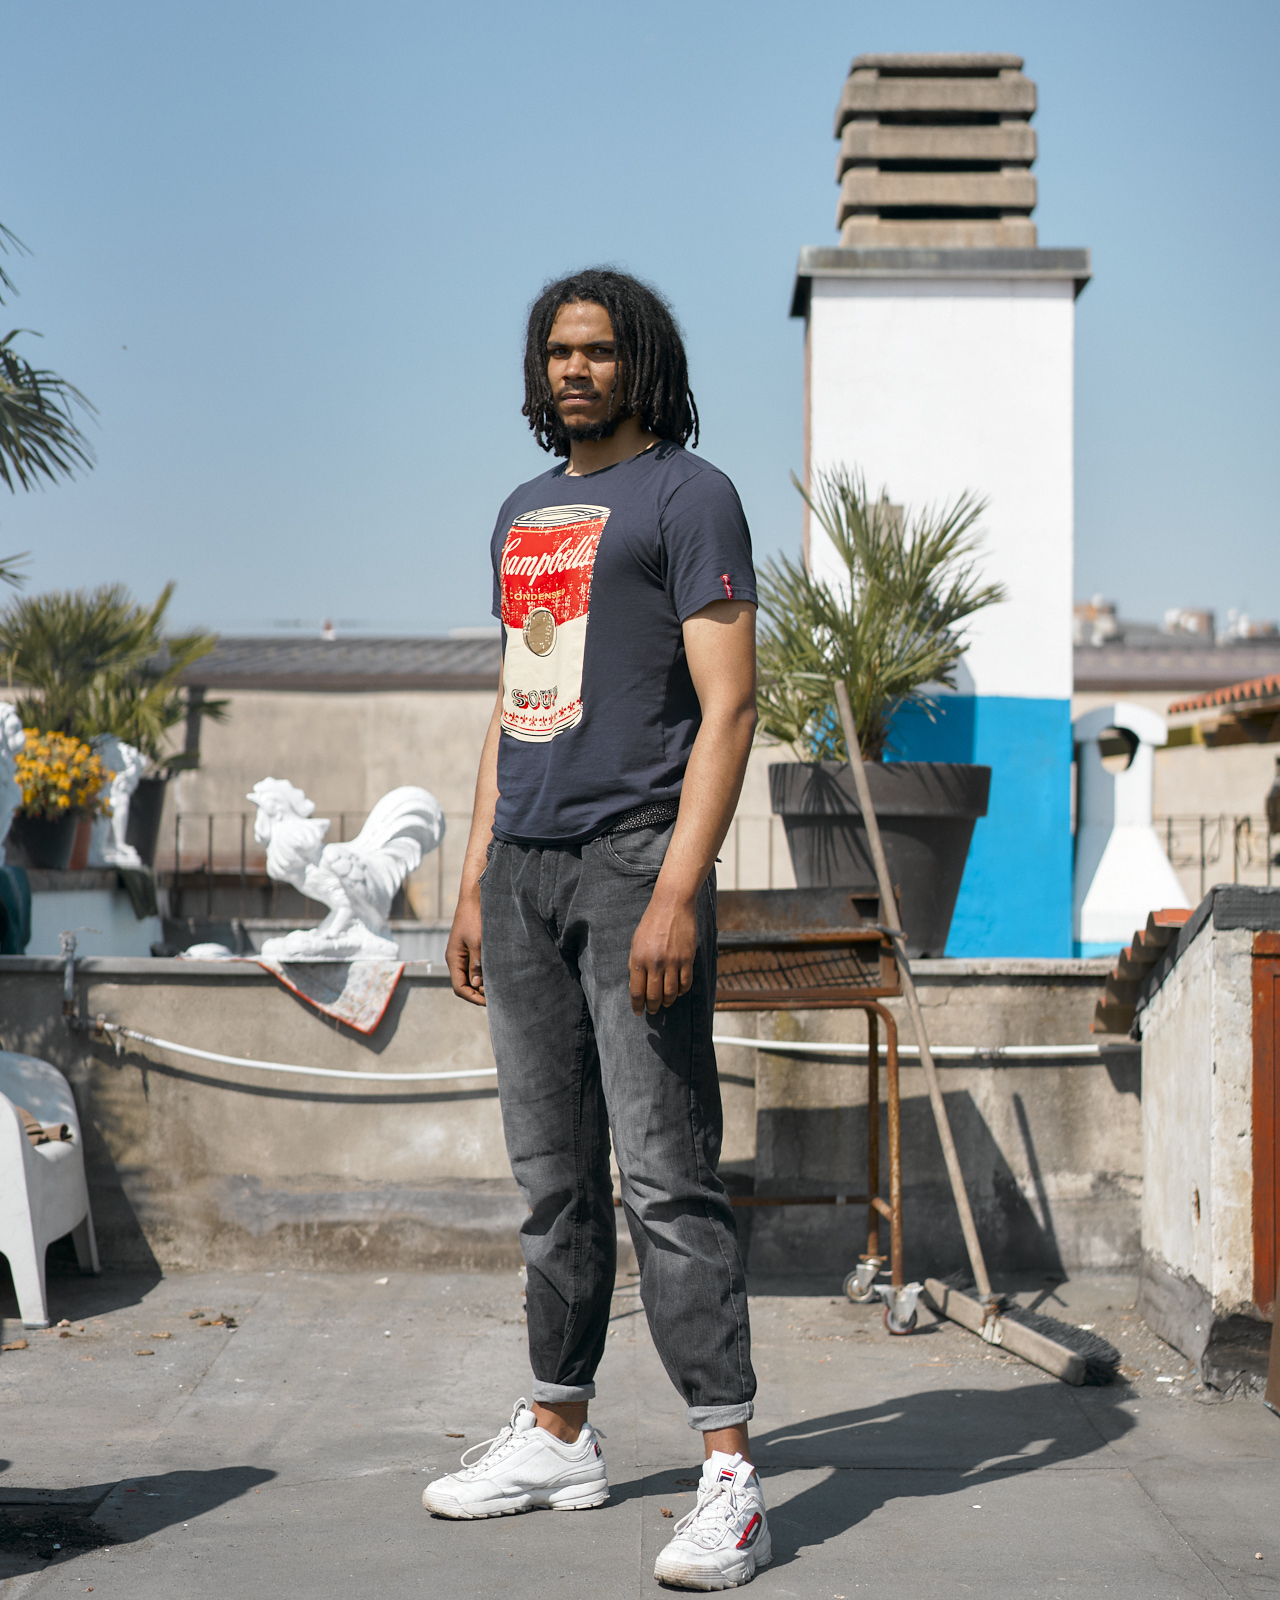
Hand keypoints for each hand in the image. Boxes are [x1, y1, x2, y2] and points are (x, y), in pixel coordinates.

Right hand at [446, 892, 485, 1005]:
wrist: (474, 897)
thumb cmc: (474, 918)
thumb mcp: (478, 942)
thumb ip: (477, 963)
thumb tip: (478, 984)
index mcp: (453, 959)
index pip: (459, 987)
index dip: (472, 997)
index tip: (488, 1002)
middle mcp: (456, 958)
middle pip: (463, 985)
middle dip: (477, 993)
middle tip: (495, 997)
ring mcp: (462, 954)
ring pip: (469, 976)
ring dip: (481, 983)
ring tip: (497, 987)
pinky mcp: (470, 948)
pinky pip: (474, 967)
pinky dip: (483, 973)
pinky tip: (495, 974)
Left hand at [628, 889, 696, 1015]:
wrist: (672, 905)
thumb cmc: (651, 923)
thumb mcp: (636, 942)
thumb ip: (634, 963)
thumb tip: (635, 985)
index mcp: (638, 959)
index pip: (637, 991)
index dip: (637, 1005)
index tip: (638, 1012)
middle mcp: (655, 963)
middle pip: (654, 996)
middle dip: (652, 1007)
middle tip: (652, 1010)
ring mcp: (673, 962)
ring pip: (671, 993)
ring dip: (667, 1001)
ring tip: (665, 1002)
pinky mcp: (687, 959)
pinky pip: (685, 983)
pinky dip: (681, 991)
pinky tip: (678, 991)